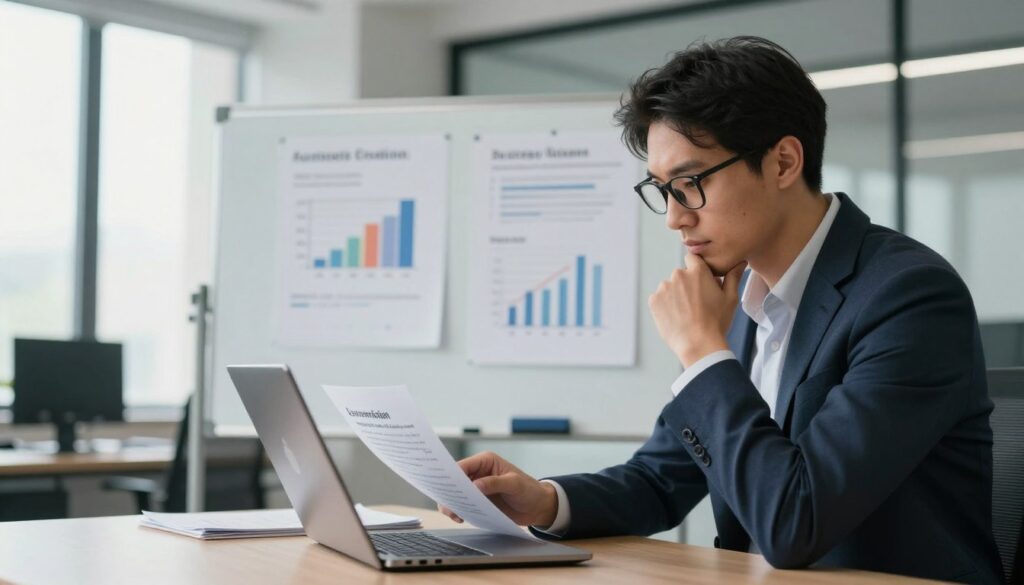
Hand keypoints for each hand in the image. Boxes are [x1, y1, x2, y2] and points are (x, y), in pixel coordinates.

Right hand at [438, 451, 557, 526]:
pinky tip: (461, 518)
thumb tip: (475, 486)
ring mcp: (477, 488)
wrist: (538, 507)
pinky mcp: (478, 502)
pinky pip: (462, 505)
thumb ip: (495, 483)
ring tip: (454, 514)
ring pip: (456, 494)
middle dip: (449, 491)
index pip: (463, 466)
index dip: (451, 475)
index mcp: (485, 461)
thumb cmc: (529, 490)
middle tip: (447, 505)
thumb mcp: (515, 484)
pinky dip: (458, 511)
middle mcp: (478, 473)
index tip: (445, 487)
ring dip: (452, 503)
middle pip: (455, 480)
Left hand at [648, 255, 746, 366]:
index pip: (692, 258)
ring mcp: (664, 287)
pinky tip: (676, 317)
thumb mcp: (730, 298)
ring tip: (686, 314)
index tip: (700, 282)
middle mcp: (678, 275)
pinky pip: (659, 299)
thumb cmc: (717, 322)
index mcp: (698, 271)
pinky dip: (665, 306)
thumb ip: (733, 276)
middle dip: (687, 285)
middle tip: (696, 304)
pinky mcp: (654, 300)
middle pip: (681, 275)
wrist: (698, 344)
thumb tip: (740, 262)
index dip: (696, 269)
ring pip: (669, 287)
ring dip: (675, 296)